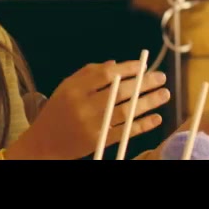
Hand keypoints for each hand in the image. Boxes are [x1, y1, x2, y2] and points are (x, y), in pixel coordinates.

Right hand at [5, 60, 169, 159]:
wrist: (44, 144)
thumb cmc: (57, 112)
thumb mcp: (66, 88)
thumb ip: (88, 74)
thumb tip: (116, 64)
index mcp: (74, 89)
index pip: (105, 74)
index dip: (127, 68)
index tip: (142, 65)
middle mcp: (83, 106)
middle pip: (120, 91)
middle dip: (144, 82)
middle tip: (161, 77)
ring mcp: (92, 125)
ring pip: (126, 111)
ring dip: (148, 102)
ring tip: (164, 94)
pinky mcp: (99, 141)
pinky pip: (125, 131)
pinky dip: (142, 124)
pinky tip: (156, 118)